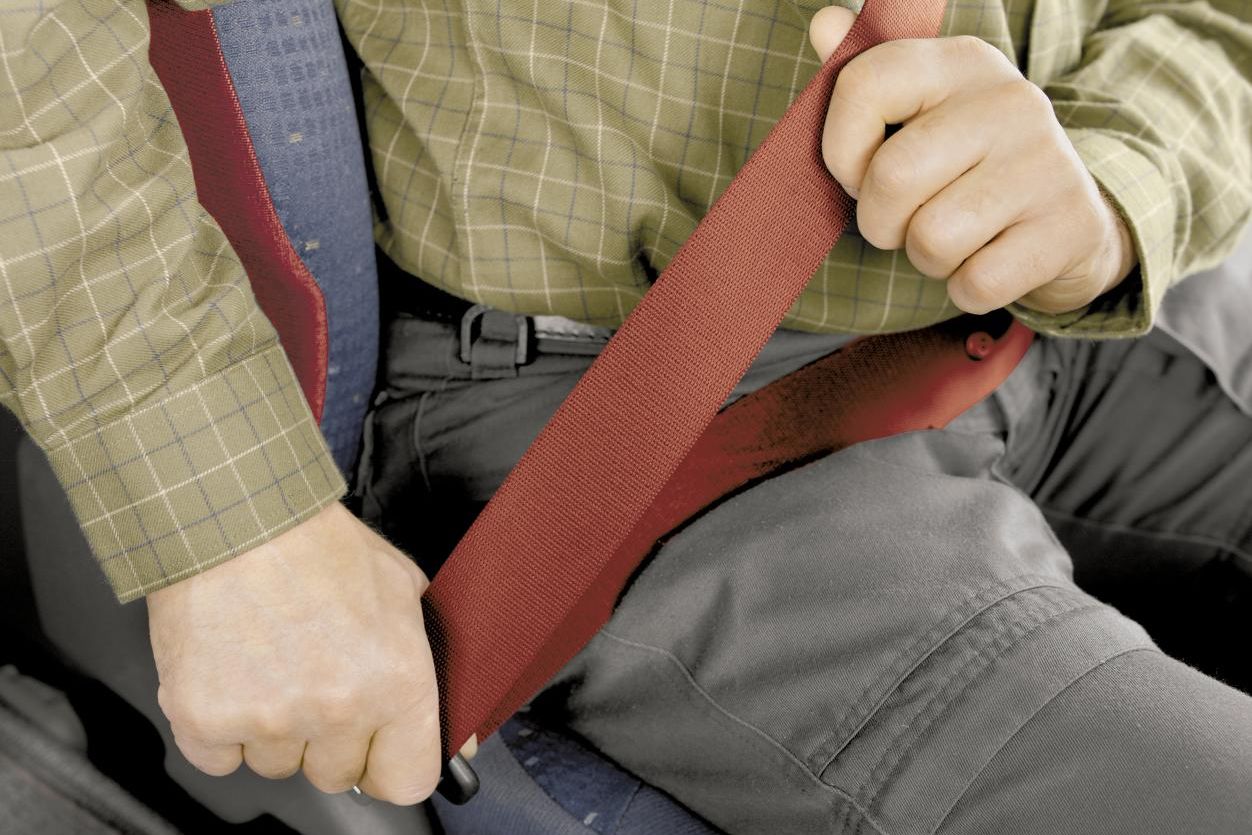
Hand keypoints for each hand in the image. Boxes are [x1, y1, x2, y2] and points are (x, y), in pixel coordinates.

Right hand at [147, 503, 468, 803]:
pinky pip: (219, 759)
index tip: (377, 748)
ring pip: (277, 765)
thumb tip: (460, 743)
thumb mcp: (404, 591)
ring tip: (269, 662)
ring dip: (274, 729)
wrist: (237, 515)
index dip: (390, 764)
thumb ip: (433, 668)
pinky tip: (230, 674)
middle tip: (313, 675)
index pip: (408, 782)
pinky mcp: (204, 719)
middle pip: (337, 774)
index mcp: (396, 681)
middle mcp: (338, 709)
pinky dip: (221, 727)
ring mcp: (269, 719)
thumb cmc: (320, 545)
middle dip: (328, 736)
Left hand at [809, 6, 1136, 314]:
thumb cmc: (967, 168)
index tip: (860, 171)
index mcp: (962, 62)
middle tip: (904, 219)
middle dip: (880, 220)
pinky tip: (987, 260)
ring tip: (953, 238)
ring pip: (930, 239)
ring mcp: (1046, 163)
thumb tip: (825, 24)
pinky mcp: (1068, 229)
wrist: (1070, 218)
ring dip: (926, 258)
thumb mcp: (920, 113)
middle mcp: (1011, 100)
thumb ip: (865, 77)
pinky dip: (964, 288)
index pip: (863, 85)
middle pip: (891, 177)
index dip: (840, 148)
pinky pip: (973, 284)